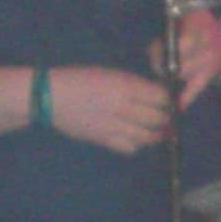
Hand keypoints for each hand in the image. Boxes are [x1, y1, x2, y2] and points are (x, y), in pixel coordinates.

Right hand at [45, 65, 179, 153]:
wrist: (50, 96)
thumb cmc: (79, 79)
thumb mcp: (110, 73)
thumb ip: (133, 85)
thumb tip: (155, 94)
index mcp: (124, 86)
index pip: (160, 97)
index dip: (169, 100)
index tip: (170, 100)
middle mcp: (122, 107)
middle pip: (157, 119)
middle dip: (166, 118)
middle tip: (167, 117)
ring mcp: (114, 126)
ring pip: (147, 137)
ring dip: (156, 134)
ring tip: (157, 130)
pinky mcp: (104, 140)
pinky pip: (130, 148)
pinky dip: (137, 144)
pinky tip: (136, 138)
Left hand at [156, 0, 220, 106]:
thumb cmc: (206, 22)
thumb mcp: (197, 4)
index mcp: (201, 29)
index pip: (179, 41)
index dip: (162, 47)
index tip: (155, 46)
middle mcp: (205, 48)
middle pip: (177, 59)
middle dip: (162, 60)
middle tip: (155, 59)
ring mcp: (207, 65)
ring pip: (181, 73)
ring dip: (168, 74)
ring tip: (161, 70)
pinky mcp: (207, 78)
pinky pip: (195, 91)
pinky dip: (184, 99)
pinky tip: (175, 107)